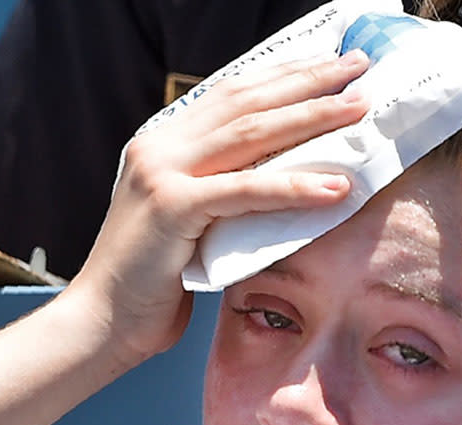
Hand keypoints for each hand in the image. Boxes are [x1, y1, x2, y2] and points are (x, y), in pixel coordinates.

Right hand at [65, 51, 371, 363]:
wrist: (102, 321)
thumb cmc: (152, 282)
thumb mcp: (192, 222)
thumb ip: (224, 191)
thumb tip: (287, 177)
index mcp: (163, 142)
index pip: (232, 93)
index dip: (284, 75)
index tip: (331, 65)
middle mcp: (159, 146)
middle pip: (247, 101)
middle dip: (307, 82)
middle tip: (357, 69)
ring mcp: (161, 172)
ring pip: (250, 134)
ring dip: (311, 118)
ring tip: (359, 111)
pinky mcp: (171, 207)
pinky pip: (244, 190)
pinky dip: (293, 186)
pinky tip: (335, 187)